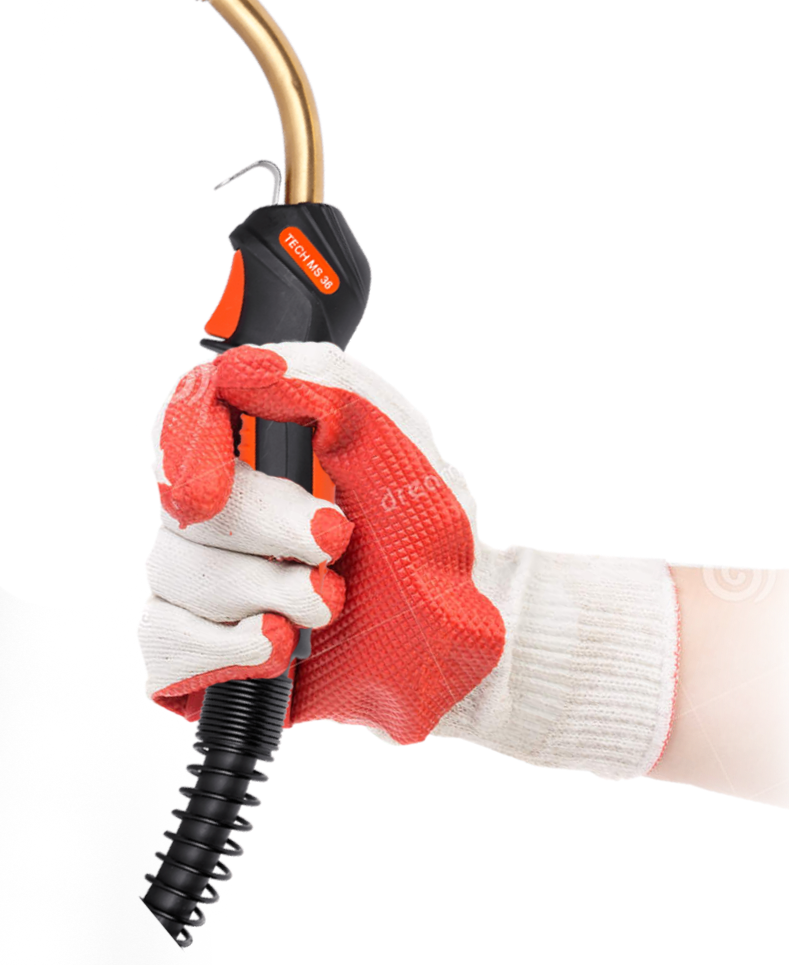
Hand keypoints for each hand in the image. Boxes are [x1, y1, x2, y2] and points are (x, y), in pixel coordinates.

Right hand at [137, 342, 505, 744]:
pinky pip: (159, 641)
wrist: (459, 640)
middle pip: (179, 497)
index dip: (185, 437)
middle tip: (335, 541)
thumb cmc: (434, 537)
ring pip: (169, 569)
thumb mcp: (394, 440)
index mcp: (270, 444)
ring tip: (327, 606)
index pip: (187, 410)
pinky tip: (278, 649)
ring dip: (257, 591)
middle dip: (261, 526)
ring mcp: (212, 579)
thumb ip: (320, 386)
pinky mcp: (206, 651)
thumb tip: (241, 369)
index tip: (211, 485)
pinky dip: (216, 650)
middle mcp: (230, 506)